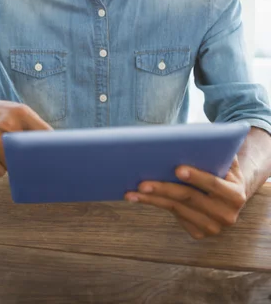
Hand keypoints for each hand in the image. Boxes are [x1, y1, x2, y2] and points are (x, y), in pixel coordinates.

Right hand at [0, 92, 52, 177]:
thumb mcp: (14, 112)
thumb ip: (33, 127)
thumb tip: (55, 151)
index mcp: (20, 112)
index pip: (45, 135)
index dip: (52, 149)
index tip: (58, 158)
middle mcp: (6, 124)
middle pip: (30, 155)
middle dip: (31, 161)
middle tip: (31, 162)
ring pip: (13, 166)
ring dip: (11, 164)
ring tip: (1, 151)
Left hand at [124, 157, 246, 239]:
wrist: (232, 194)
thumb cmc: (223, 169)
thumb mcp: (226, 159)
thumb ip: (216, 149)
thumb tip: (192, 136)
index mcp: (235, 195)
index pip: (214, 184)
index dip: (196, 176)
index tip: (177, 169)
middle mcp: (226, 215)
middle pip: (189, 198)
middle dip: (164, 189)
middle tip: (142, 183)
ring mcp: (212, 227)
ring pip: (176, 209)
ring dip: (152, 200)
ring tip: (131, 192)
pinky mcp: (199, 232)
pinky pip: (174, 216)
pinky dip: (156, 205)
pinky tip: (139, 198)